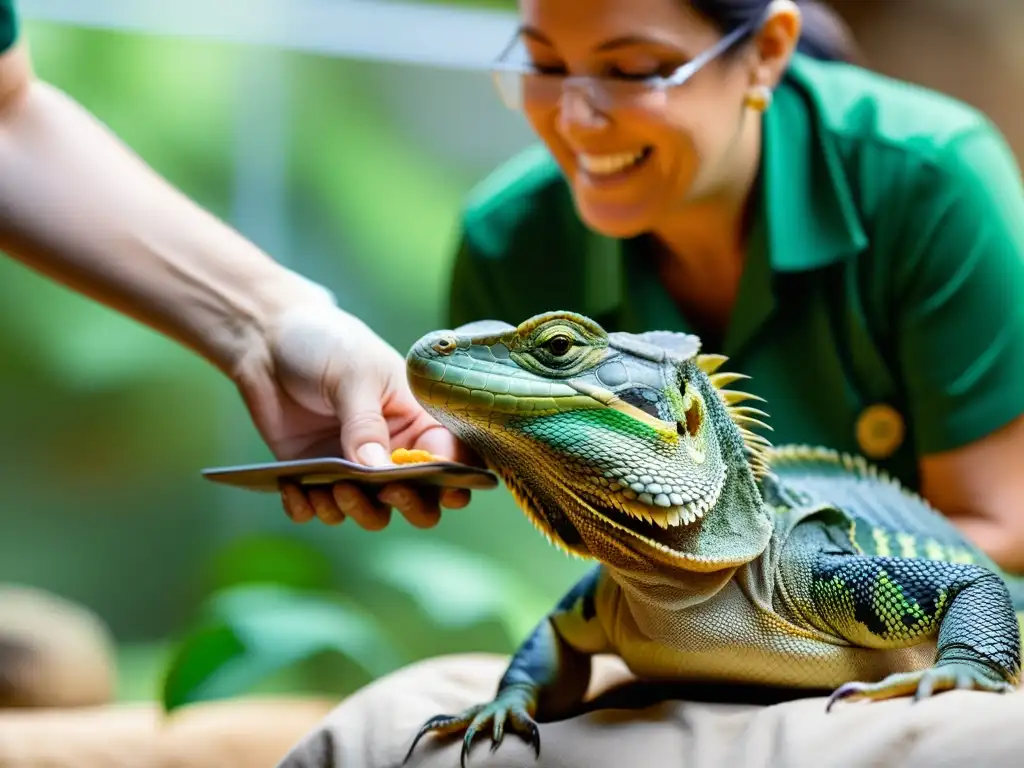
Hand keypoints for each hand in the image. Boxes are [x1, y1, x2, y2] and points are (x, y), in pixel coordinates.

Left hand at [231, 302, 475, 529]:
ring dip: (356, 510)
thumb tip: (376, 469)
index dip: (454, 480)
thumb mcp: (354, 375)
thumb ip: (365, 424)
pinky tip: (296, 489)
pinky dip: (308, 509)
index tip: (445, 489)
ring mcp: (354, 467)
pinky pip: (318, 509)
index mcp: (417, 420)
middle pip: (419, 500)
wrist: (268, 339)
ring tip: (334, 487)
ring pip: (371, 512)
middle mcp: (392, 451)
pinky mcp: (315, 476)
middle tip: (386, 492)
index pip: (450, 458)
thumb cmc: (327, 344)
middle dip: (410, 505)